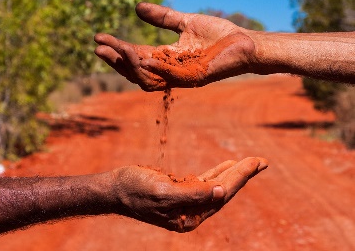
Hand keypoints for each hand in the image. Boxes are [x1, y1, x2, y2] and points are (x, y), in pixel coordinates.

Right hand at [94, 2, 256, 90]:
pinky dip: (156, 69)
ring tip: (116, 49)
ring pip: (149, 78)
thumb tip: (136, 8)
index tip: (98, 37)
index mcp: (166, 57)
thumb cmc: (218, 35)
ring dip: (131, 66)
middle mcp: (170, 70)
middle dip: (116, 61)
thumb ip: (162, 18)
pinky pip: (171, 77)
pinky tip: (143, 57)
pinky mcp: (196, 77)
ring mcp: (182, 76)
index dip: (117, 48)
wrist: (245, 42)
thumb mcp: (185, 22)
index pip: (135, 55)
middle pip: (136, 71)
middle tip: (99, 48)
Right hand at [111, 157, 267, 231]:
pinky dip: (217, 172)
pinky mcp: (181, 191)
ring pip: (216, 186)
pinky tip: (227, 165)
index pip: (221, 195)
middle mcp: (192, 212)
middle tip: (262, 161)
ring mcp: (187, 201)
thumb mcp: (163, 192)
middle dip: (243, 175)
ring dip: (234, 173)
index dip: (240, 177)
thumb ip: (193, 194)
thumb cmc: (135, 189)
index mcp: (190, 217)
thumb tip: (221, 192)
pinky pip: (204, 181)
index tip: (256, 162)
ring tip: (251, 162)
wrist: (116, 187)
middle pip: (223, 191)